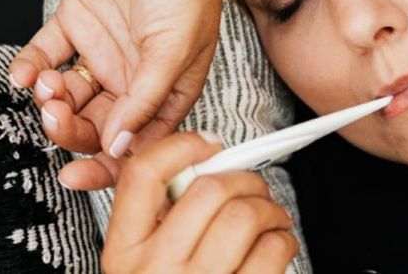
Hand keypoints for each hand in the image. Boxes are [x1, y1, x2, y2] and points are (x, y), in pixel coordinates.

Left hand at [8, 0, 245, 189]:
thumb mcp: (175, 49)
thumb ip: (146, 100)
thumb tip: (121, 146)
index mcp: (166, 91)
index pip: (136, 144)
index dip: (108, 165)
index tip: (77, 177)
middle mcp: (134, 77)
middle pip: (96, 124)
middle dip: (72, 130)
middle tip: (56, 118)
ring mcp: (104, 51)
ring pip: (68, 96)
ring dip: (50, 101)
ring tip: (46, 86)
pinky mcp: (77, 23)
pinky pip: (47, 55)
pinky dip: (30, 68)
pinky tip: (26, 74)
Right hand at [101, 132, 298, 272]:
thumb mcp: (144, 266)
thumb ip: (160, 221)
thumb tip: (203, 165)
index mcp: (123, 254)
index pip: (142, 175)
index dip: (181, 146)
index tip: (208, 146)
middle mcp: (155, 272)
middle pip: (209, 189)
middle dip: (244, 178)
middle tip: (253, 188)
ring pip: (246, 215)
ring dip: (270, 209)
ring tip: (271, 218)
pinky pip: (273, 250)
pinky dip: (283, 239)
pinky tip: (277, 245)